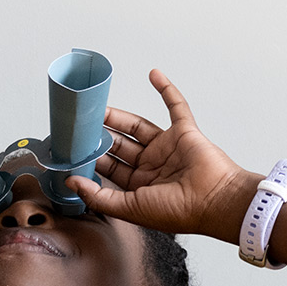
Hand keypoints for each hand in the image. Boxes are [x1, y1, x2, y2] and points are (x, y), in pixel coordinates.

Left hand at [69, 70, 256, 242]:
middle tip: (81, 122)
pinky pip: (176, 106)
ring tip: (99, 104)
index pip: (111, 168)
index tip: (73, 147)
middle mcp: (154, 166)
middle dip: (101, 134)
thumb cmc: (179, 211)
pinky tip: (154, 75)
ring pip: (139, 126)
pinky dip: (166, 90)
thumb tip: (71, 181)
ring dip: (119, 116)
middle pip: (121, 145)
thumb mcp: (129, 208)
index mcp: (141, 186)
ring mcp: (169, 148)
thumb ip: (99, 196)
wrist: (215, 201)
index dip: (92, 157)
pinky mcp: (185, 132)